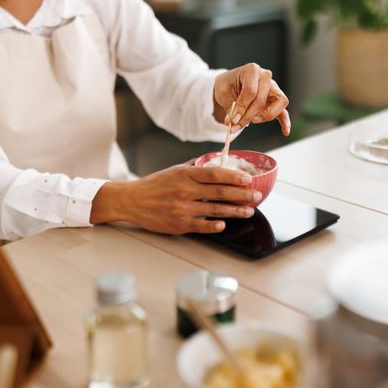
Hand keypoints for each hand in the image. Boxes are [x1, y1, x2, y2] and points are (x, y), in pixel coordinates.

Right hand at [89, 163, 262, 234]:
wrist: (131, 201)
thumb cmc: (154, 185)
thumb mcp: (174, 170)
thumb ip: (195, 167)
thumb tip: (216, 162)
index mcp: (185, 175)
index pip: (215, 174)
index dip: (234, 176)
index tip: (248, 179)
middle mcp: (184, 191)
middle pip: (220, 192)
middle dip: (242, 194)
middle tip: (256, 195)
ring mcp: (182, 209)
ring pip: (215, 210)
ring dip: (235, 211)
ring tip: (248, 210)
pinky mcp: (178, 224)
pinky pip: (200, 225)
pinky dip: (213, 225)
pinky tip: (224, 224)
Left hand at [214, 63, 290, 135]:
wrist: (231, 84)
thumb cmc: (228, 85)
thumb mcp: (223, 92)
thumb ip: (229, 107)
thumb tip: (232, 121)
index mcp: (252, 70)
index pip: (250, 91)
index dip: (241, 107)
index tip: (233, 120)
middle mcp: (265, 77)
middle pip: (261, 99)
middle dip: (248, 115)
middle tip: (237, 125)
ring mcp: (273, 89)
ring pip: (279, 103)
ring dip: (266, 115)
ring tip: (254, 121)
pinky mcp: (275, 101)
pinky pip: (284, 111)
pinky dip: (285, 121)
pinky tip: (285, 131)